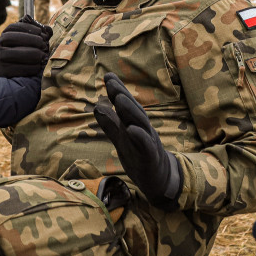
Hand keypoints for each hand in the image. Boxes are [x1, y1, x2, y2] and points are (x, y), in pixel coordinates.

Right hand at [0, 17, 51, 77]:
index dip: (27, 28)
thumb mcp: (22, 44)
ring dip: (31, 53)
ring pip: (13, 53)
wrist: (5, 75)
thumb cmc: (18, 56)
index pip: (12, 27)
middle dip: (30, 39)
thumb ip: (35, 35)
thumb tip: (48, 29)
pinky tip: (38, 66)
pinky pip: (17, 69)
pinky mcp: (2, 72)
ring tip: (43, 56)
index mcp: (3, 36)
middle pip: (11, 38)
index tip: (40, 31)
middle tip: (43, 44)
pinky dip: (30, 67)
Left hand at [93, 73, 182, 209]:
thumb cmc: (139, 157)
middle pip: (133, 110)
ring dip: (130, 111)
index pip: (126, 105)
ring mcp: (148, 143)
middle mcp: (143, 130)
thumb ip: (110, 124)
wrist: (159, 179)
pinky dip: (139, 137)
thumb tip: (97, 106)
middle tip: (111, 81)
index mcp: (135, 124)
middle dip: (122, 95)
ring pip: (141, 124)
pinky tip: (131, 129)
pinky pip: (146, 146)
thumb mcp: (122, 140)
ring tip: (119, 99)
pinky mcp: (151, 158)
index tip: (108, 76)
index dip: (117, 91)